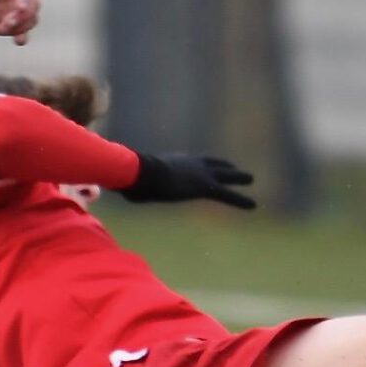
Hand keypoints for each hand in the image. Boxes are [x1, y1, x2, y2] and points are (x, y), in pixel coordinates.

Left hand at [0, 0, 39, 45]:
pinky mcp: (7, 24)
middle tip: (8, 22)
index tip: (18, 9)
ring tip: (5, 27)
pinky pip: (22, 30)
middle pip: (34, 3)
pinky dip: (22, 35)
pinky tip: (18, 40)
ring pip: (31, 17)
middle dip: (25, 14)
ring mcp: (13, 9)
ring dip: (22, 24)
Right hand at [121, 152, 256, 209]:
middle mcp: (192, 164)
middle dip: (226, 167)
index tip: (209, 165)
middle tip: (237, 169)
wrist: (142, 172)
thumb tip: (112, 185)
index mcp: (176, 161)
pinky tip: (253, 205)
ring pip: (225, 177)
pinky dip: (240, 200)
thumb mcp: (133, 180)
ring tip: (250, 179)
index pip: (193, 162)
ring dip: (239, 178)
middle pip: (213, 164)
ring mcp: (201, 174)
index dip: (203, 164)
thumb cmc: (133, 177)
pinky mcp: (206, 187)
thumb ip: (131, 182)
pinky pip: (227, 195)